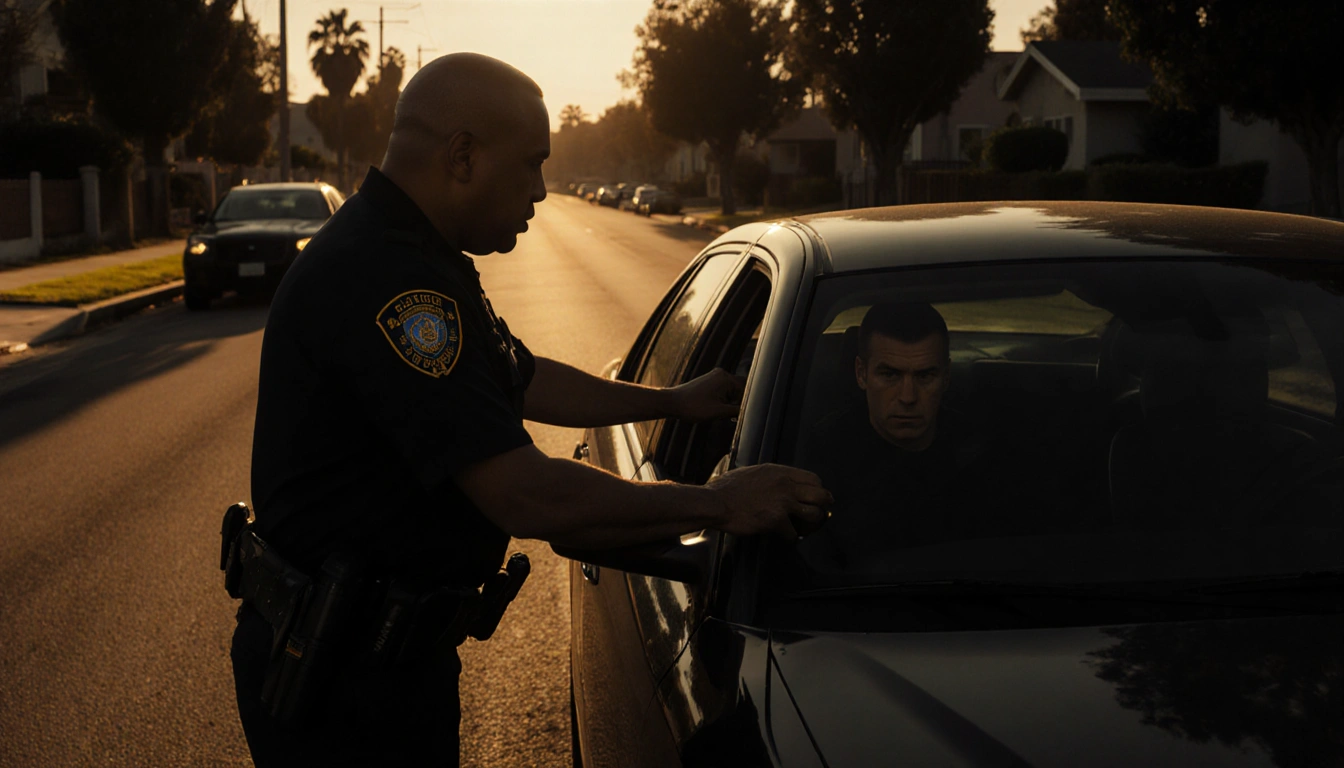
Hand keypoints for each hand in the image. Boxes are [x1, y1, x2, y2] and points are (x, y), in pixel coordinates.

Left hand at [670, 368, 745, 421]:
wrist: (672, 403)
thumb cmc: (693, 407)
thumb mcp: (718, 412)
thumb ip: (737, 411)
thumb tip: (750, 412)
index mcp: (725, 378)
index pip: (747, 390)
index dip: (746, 404)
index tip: (742, 415)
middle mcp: (721, 374)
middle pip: (740, 390)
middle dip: (738, 404)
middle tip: (731, 416)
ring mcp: (715, 377)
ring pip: (732, 392)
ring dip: (730, 404)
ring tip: (721, 413)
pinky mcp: (709, 382)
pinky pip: (724, 391)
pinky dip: (724, 401)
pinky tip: (716, 410)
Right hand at [706, 464, 832, 538]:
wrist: (716, 502)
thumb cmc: (727, 488)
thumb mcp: (753, 472)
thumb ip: (771, 477)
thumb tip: (780, 483)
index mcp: (780, 472)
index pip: (813, 478)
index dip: (818, 489)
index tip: (817, 496)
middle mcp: (786, 485)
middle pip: (820, 495)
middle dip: (824, 505)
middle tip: (821, 513)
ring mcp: (783, 502)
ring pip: (814, 514)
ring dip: (811, 524)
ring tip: (804, 527)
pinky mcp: (776, 520)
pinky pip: (794, 533)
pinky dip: (790, 538)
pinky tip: (785, 538)